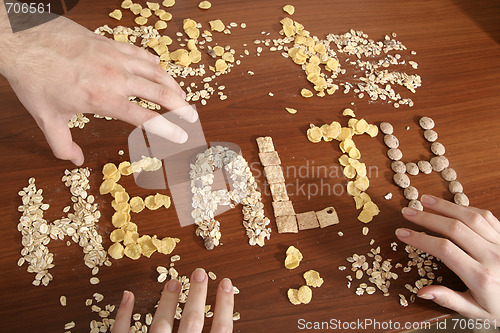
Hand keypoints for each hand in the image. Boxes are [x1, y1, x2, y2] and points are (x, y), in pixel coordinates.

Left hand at [0, 15, 196, 165]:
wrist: (22, 38)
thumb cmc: (34, 77)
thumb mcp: (45, 116)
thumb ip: (62, 143)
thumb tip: (74, 161)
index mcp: (103, 99)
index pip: (145, 118)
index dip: (167, 129)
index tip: (181, 137)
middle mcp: (115, 78)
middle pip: (159, 93)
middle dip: (180, 106)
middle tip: (193, 116)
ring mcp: (115, 57)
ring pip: (155, 71)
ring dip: (172, 84)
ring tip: (183, 95)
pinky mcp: (110, 43)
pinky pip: (140, 53)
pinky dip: (153, 63)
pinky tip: (159, 69)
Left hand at [113, 268, 233, 332]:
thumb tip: (227, 329)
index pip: (221, 330)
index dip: (225, 306)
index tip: (227, 284)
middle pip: (192, 321)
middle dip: (197, 295)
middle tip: (199, 273)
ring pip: (161, 326)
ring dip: (167, 301)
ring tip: (172, 281)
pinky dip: (123, 316)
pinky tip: (127, 297)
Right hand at [397, 195, 499, 321]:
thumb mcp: (476, 312)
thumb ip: (449, 300)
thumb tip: (422, 292)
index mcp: (481, 276)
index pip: (444, 250)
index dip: (420, 239)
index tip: (402, 233)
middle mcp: (492, 256)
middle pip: (454, 228)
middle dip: (427, 218)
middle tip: (407, 212)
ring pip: (470, 217)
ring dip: (445, 206)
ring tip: (425, 200)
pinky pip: (486, 216)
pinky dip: (466, 208)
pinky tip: (451, 206)